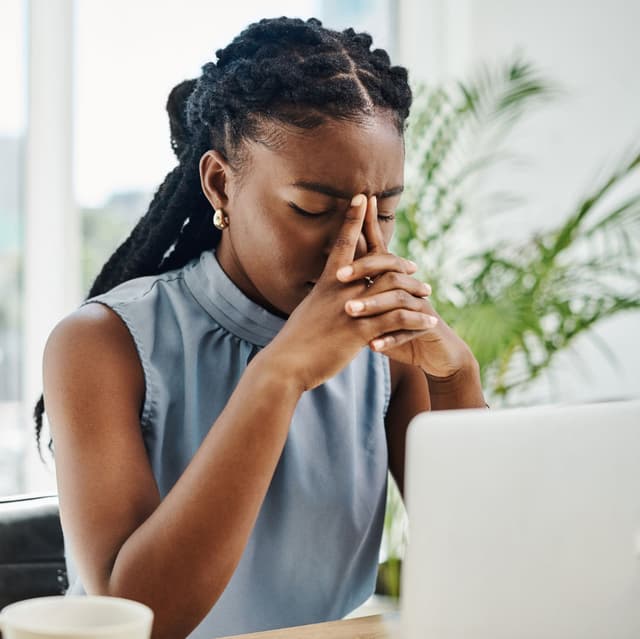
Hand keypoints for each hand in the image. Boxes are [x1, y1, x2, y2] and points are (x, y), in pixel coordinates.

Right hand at [263, 194, 422, 390]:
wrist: (284, 365)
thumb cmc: (294, 341)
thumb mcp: (308, 312)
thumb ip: (322, 301)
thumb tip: (327, 297)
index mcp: (326, 283)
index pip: (343, 243)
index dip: (353, 218)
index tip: (363, 197)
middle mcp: (340, 290)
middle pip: (379, 262)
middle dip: (400, 260)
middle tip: (414, 266)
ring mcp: (351, 309)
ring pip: (394, 289)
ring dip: (415, 289)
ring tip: (428, 293)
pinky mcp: (360, 331)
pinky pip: (397, 319)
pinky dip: (416, 318)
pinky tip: (429, 321)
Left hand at [337, 196, 476, 378]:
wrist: (432, 352)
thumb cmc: (395, 328)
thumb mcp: (375, 308)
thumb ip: (359, 290)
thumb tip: (330, 270)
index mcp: (391, 279)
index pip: (377, 249)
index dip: (367, 226)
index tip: (356, 204)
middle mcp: (407, 286)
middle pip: (388, 269)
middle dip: (363, 269)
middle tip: (339, 275)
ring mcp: (419, 305)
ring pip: (396, 300)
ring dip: (373, 305)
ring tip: (351, 311)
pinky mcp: (426, 327)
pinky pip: (408, 331)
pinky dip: (389, 339)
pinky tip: (372, 346)